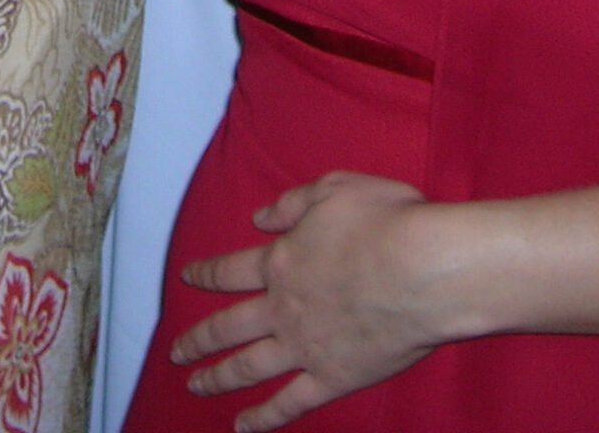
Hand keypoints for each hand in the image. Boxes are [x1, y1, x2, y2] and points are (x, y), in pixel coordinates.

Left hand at [169, 172, 444, 430]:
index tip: (186, 278)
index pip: (231, 270)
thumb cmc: (385, 222)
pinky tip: (244, 427)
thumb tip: (257, 217)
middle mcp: (282, 308)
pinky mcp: (332, 378)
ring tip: (195, 386)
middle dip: (198, 339)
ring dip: (217, 378)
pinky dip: (264, 418)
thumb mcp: (333, 190)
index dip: (205, 274)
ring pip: (249, 367)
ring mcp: (304, 347)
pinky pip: (290, 402)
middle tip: (175, 352)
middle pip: (228, 327)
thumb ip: (291, 204)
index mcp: (281, 261)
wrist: (423, 270)